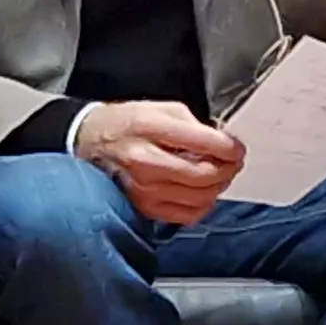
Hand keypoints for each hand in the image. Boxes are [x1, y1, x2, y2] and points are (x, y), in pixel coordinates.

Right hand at [76, 100, 244, 225]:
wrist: (89, 142)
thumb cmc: (126, 124)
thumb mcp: (161, 109)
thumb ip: (194, 125)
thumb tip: (222, 143)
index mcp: (150, 127)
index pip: (204, 143)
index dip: (230, 148)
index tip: (237, 148)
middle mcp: (145, 160)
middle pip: (204, 175)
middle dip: (228, 169)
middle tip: (233, 162)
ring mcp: (143, 187)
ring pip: (199, 197)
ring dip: (218, 187)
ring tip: (220, 175)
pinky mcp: (142, 206)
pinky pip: (185, 215)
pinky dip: (202, 206)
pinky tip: (203, 193)